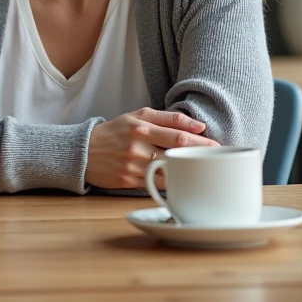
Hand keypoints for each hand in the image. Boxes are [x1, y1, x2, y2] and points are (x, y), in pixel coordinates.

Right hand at [84, 108, 219, 189]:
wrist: (84, 151)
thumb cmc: (115, 132)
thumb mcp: (137, 116)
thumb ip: (167, 118)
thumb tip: (198, 125)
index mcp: (142, 127)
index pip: (178, 133)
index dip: (201, 140)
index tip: (216, 145)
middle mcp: (138, 145)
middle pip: (177, 150)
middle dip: (200, 155)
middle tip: (217, 158)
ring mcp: (133, 164)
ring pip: (169, 170)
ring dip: (189, 172)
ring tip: (203, 172)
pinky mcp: (129, 181)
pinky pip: (157, 184)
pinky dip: (172, 184)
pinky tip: (183, 183)